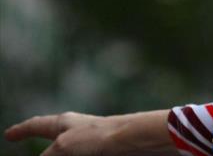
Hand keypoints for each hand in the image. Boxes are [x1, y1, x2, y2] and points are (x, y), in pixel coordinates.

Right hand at [4, 110, 173, 155]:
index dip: (22, 130)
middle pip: (54, 142)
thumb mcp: (63, 147)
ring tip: (56, 154)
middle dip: (46, 150)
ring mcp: (91, 144)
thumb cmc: (98, 136)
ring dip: (60, 154)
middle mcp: (77, 132)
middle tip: (28, 140)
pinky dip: (79, 154)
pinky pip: (91, 155)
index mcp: (64, 123)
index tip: (10, 134)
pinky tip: (81, 155)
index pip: (36, 126)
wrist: (136, 140)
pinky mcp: (106, 153)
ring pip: (71, 151)